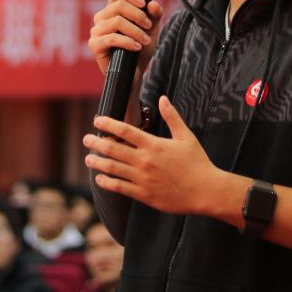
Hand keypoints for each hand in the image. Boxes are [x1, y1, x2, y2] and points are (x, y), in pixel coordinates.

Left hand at [84, 96, 219, 214]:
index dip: (108, 124)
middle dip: (96, 143)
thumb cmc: (197, 162)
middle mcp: (145, 160)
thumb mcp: (186, 136)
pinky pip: (120, 187)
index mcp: (153, 144)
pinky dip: (107, 182)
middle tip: (86, 139)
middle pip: (113, 148)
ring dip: (97, 162)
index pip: (125, 130)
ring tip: (88, 158)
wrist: (206, 191)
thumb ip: (172, 117)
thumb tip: (162, 98)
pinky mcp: (144, 194)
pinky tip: (100, 178)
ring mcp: (142, 178)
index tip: (97, 120)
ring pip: (113, 168)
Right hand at [88, 0, 162, 74]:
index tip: (144, 4)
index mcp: (112, 10)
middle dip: (138, 15)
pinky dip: (127, 41)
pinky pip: (112, 38)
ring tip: (146, 41)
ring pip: (117, 22)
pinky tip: (137, 47)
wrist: (134, 73)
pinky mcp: (95, 45)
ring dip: (136, 31)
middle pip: (119, 6)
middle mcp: (102, 18)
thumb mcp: (151, 30)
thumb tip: (153, 4)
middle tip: (149, 26)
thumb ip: (154, 15)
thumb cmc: (140, 49)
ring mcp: (96, 31)